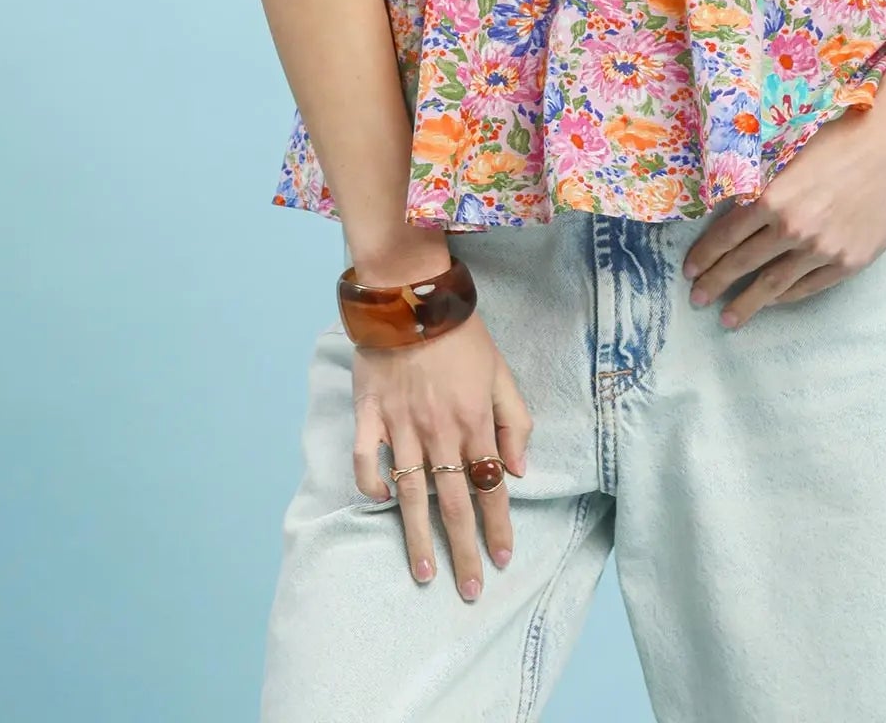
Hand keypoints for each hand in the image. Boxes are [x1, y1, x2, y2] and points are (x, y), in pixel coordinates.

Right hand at [351, 309, 533, 602]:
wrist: (410, 295)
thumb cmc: (460, 333)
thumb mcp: (501, 371)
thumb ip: (515, 419)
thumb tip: (519, 469)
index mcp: (475, 421)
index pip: (491, 487)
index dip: (498, 527)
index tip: (503, 561)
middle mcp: (439, 432)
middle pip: (455, 503)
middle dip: (464, 551)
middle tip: (469, 591)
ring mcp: (401, 426)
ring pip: (411, 495)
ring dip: (419, 538)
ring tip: (425, 573)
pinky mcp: (369, 414)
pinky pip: (366, 461)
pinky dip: (372, 485)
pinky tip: (383, 502)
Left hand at [681, 109, 885, 329]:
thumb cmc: (841, 138)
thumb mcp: (791, 155)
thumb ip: (766, 187)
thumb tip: (738, 207)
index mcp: (774, 198)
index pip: (727, 235)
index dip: (705, 255)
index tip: (690, 270)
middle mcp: (794, 228)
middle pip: (744, 264)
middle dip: (716, 283)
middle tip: (697, 300)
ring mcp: (823, 250)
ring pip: (774, 284)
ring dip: (748, 303)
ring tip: (729, 318)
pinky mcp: (850, 262)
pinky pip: (810, 287)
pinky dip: (787, 297)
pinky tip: (772, 302)